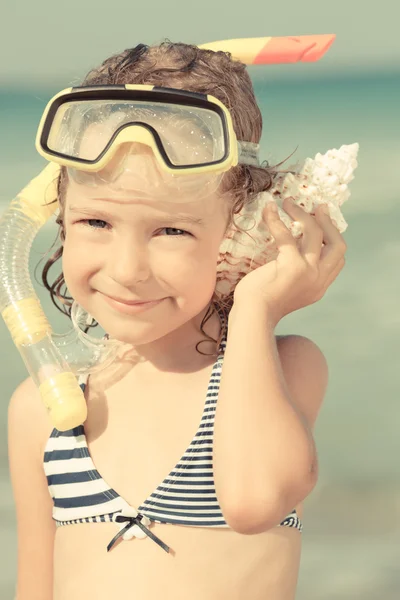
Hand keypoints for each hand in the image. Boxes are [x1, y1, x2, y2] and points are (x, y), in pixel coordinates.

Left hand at [233, 198, 346, 324]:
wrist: (252, 317)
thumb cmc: (260, 304)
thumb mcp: (286, 287)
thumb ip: (295, 270)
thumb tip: (293, 244)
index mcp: (319, 286)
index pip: (338, 259)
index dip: (333, 238)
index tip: (322, 223)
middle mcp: (319, 280)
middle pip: (337, 245)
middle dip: (329, 223)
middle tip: (317, 208)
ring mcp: (308, 273)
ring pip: (315, 233)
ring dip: (303, 214)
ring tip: (288, 202)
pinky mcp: (292, 266)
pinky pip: (287, 235)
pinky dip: (277, 219)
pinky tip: (269, 209)